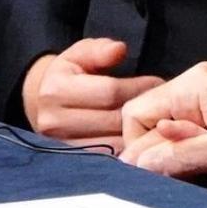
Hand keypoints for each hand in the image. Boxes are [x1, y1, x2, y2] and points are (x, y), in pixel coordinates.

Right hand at [21, 38, 163, 151]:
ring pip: (111, 143)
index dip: (138, 87)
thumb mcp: (80, 53)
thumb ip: (100, 49)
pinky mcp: (71, 158)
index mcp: (57, 91)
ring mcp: (61, 143)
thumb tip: (119, 49)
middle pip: (112, 120)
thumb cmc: (70, 73)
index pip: (110, 92)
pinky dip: (125, 149)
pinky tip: (140, 138)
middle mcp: (55, 121)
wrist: (41, 102)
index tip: (158, 83)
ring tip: (156, 122)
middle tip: (164, 105)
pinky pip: (106, 158)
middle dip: (142, 112)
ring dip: (136, 134)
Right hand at [120, 61, 206, 189]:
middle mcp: (199, 94)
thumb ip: (180, 155)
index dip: (144, 151)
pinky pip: (202, 158)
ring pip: (180, 154)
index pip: (137, 116)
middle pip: (156, 137)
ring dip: (201, 178)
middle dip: (179, 168)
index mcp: (195, 86)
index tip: (165, 175)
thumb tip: (136, 164)